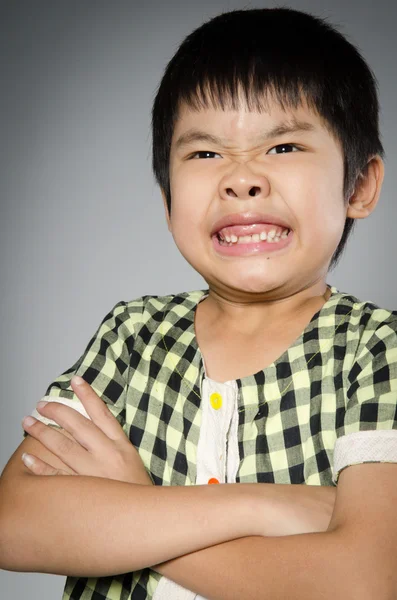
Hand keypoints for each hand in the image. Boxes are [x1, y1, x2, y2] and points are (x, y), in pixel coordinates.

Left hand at [21, 375, 152, 484]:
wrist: (145, 519)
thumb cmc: (136, 489)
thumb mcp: (131, 459)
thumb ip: (113, 442)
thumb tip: (92, 423)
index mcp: (121, 445)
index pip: (102, 413)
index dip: (88, 395)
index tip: (75, 380)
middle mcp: (107, 455)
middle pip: (78, 425)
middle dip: (57, 411)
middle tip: (42, 404)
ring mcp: (94, 474)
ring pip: (63, 446)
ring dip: (42, 432)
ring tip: (28, 421)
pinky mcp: (83, 492)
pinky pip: (56, 476)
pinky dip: (40, 466)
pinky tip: (28, 456)